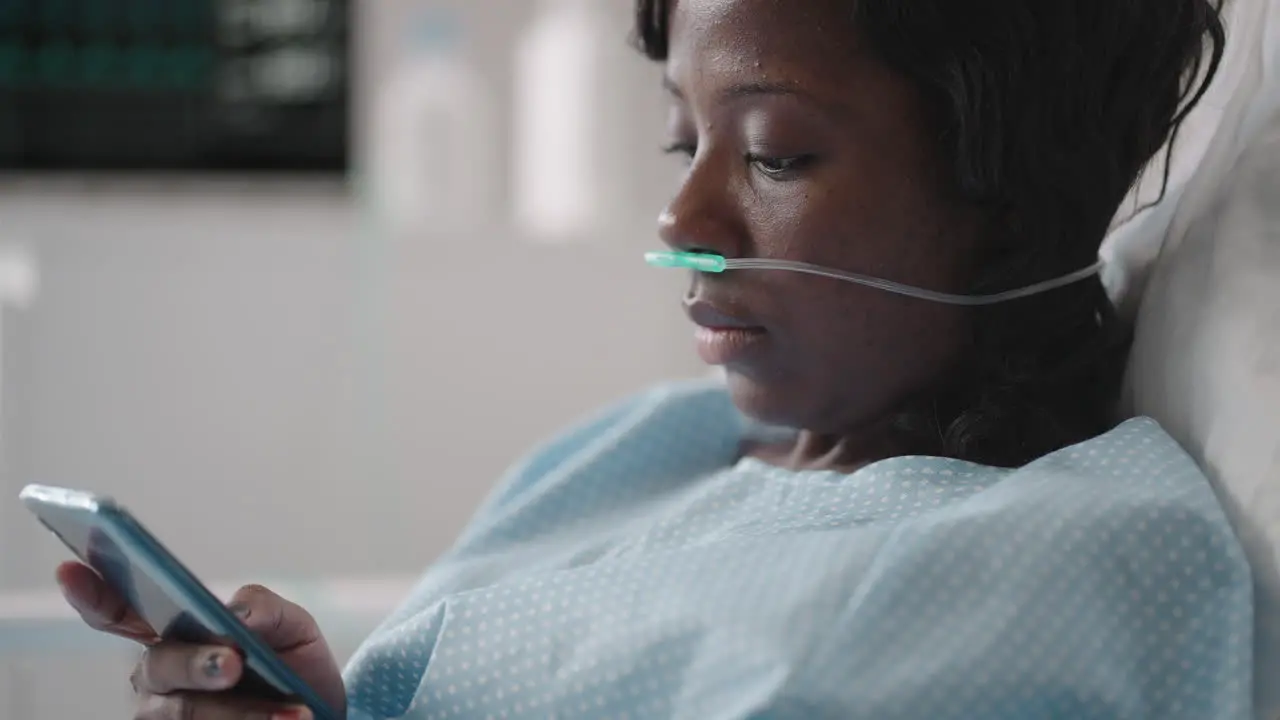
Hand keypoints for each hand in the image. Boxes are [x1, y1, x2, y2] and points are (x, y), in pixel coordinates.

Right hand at [57, 562, 347, 719]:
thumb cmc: (292, 667)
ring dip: (240, 711)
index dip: (92, 594)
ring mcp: (166, 715)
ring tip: (290, 710)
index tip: (70, 569)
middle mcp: (159, 676)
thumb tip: (235, 616)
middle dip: (195, 664)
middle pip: (158, 666)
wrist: (319, 715)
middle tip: (233, 663)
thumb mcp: (292, 629)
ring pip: (181, 713)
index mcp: (174, 633)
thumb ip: (267, 610)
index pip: (121, 613)